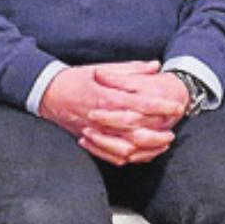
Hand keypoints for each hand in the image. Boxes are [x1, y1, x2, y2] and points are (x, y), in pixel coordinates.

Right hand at [39, 62, 183, 164]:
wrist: (48, 93)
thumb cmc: (76, 78)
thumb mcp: (103, 68)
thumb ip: (132, 69)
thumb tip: (155, 65)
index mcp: (108, 97)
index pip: (141, 104)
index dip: (161, 106)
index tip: (176, 107)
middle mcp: (103, 117)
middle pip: (136, 131)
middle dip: (158, 133)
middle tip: (172, 131)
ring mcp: (96, 132)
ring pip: (126, 148)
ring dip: (146, 148)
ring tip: (161, 144)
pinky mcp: (90, 141)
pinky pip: (112, 156)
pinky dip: (129, 158)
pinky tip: (142, 154)